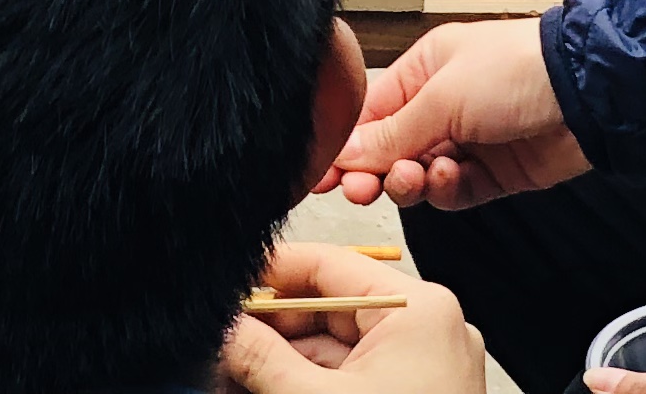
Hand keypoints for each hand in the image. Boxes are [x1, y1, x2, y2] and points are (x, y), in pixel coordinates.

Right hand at [220, 246, 485, 393]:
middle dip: (268, 329)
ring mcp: (421, 369)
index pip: (328, 265)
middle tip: (219, 340)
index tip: (224, 284)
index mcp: (418, 310)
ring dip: (280, 362)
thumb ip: (260, 358)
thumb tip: (223, 327)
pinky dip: (305, 385)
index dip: (269, 274)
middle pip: (327, 309)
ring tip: (228, 373)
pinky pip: (349, 380)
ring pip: (333, 350)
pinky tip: (259, 389)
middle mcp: (426, 330)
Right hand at [330, 20, 589, 211]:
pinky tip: (450, 178)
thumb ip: (392, 133)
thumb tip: (344, 154)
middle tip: (360, 191)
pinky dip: (447, 191)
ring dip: (411, 182)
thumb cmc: (513, 70)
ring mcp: (468, 140)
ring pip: (420, 174)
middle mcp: (441, 105)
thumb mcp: (442, 97)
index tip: (322, 176)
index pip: (369, 114)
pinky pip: (455, 191)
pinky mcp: (494, 173)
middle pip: (390, 149)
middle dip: (373, 170)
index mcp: (422, 71)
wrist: (587, 94)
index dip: (345, 146)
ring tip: (413, 179)